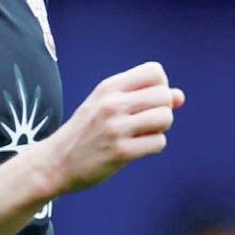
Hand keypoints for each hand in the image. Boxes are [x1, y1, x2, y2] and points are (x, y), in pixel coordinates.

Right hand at [37, 61, 184, 194]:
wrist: (54, 163)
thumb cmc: (87, 131)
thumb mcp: (107, 105)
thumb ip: (143, 97)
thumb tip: (181, 96)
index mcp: (109, 87)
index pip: (155, 71)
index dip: (160, 86)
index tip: (147, 101)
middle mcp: (112, 104)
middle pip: (165, 96)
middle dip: (163, 110)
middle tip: (145, 122)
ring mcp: (116, 128)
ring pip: (165, 118)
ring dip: (160, 129)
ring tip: (141, 134)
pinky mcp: (120, 152)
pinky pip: (159, 143)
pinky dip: (153, 146)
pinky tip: (136, 149)